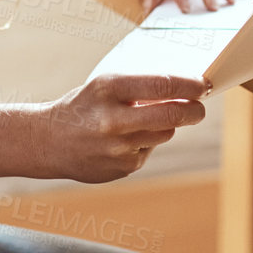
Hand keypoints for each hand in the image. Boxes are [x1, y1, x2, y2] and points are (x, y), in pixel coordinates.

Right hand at [35, 74, 206, 182]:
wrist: (48, 141)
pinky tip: (122, 140)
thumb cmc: (82, 106)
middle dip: (194, 110)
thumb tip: (182, 91)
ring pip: (164, 133)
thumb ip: (139, 88)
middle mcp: (114, 119)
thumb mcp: (104, 86)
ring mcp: (119, 147)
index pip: (162, 84)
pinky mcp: (123, 167)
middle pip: (172, 115)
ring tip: (144, 120)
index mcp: (109, 88)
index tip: (203, 84)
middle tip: (200, 106)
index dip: (189, 85)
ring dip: (166, 125)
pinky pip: (149, 149)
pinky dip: (145, 142)